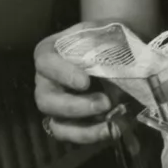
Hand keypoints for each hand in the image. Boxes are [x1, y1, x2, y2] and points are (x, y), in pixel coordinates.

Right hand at [34, 22, 111, 142]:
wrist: (120, 51)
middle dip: (75, 106)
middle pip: (46, 100)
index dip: (63, 74)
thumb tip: (121, 65)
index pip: (45, 63)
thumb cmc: (108, 38)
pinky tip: (113, 131)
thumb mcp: (106, 31)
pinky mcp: (71, 123)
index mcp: (49, 53)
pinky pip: (73, 136)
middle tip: (105, 103)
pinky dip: (93, 137)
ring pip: (57, 125)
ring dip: (83, 130)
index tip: (85, 82)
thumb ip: (108, 43)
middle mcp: (47, 81)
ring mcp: (57, 105)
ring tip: (111, 126)